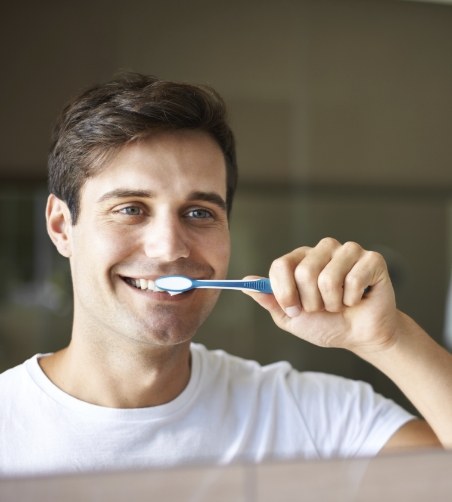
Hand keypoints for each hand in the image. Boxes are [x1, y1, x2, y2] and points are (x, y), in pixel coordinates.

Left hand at [243, 238, 398, 355]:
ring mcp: (348, 251)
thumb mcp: (290, 317)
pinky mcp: (371, 259)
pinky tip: (357, 298)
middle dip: (311, 302)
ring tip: (340, 304)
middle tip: (323, 308)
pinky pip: (354, 279)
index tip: (293, 309)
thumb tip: (246, 282)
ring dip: (333, 302)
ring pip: (328, 277)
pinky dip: (353, 299)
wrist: (359, 336)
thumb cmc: (326, 324)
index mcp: (301, 259)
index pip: (280, 265)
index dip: (284, 292)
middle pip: (304, 272)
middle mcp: (323, 249)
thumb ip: (269, 299)